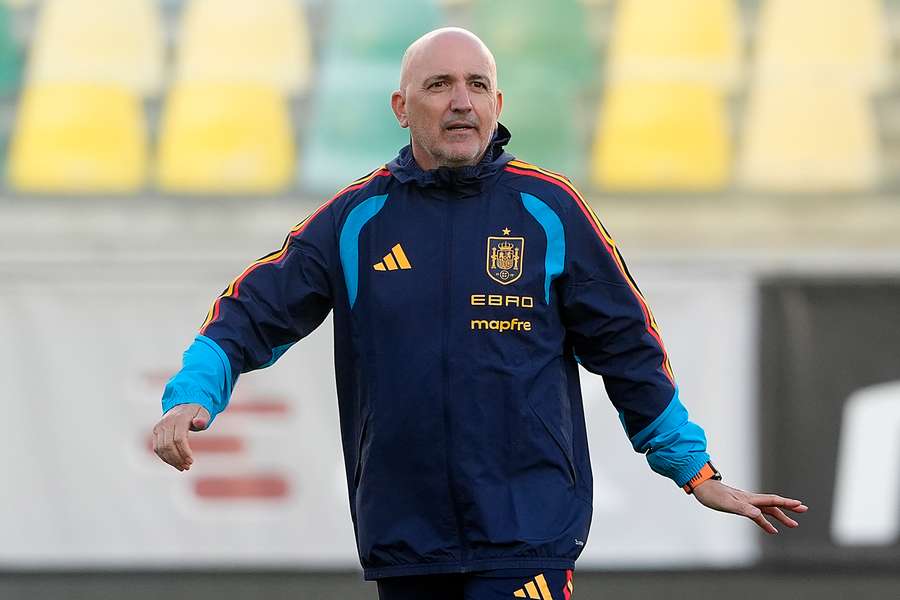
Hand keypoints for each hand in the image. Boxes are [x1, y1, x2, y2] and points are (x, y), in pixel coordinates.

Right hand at [151, 403, 209, 470]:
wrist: (183, 405)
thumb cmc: (196, 412)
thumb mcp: (203, 413)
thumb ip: (202, 419)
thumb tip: (198, 423)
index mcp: (179, 419)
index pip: (179, 439)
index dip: (184, 452)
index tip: (191, 461)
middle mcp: (167, 422)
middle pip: (168, 446)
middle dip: (177, 459)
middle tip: (187, 467)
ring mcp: (159, 427)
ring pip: (161, 448)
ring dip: (171, 461)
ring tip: (182, 467)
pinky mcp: (156, 431)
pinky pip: (157, 448)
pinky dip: (165, 458)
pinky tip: (175, 463)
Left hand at [691, 480, 808, 533]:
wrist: (701, 487)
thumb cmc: (712, 494)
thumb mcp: (727, 504)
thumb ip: (743, 509)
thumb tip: (758, 514)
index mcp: (749, 499)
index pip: (771, 501)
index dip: (786, 503)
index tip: (800, 505)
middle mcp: (749, 500)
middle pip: (773, 505)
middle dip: (788, 509)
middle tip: (803, 511)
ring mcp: (745, 502)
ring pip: (766, 510)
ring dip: (779, 516)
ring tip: (792, 524)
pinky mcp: (739, 505)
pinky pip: (757, 514)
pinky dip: (765, 521)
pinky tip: (770, 528)